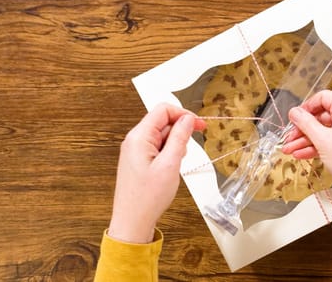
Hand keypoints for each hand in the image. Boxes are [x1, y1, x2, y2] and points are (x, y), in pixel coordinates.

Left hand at [108, 103, 205, 242]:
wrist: (132, 222)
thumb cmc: (147, 198)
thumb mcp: (170, 164)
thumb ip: (179, 138)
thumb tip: (187, 119)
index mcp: (139, 137)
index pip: (163, 110)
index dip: (183, 114)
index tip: (199, 124)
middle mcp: (134, 140)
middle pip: (162, 121)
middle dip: (181, 130)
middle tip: (194, 143)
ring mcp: (135, 151)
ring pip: (161, 135)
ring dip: (175, 143)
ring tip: (177, 163)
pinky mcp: (139, 160)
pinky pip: (157, 147)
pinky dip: (169, 153)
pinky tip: (171, 167)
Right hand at [282, 90, 331, 200]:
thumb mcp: (322, 140)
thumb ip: (306, 123)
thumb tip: (295, 112)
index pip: (323, 98)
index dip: (306, 107)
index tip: (295, 118)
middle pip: (321, 116)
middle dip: (302, 129)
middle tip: (289, 137)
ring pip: (323, 130)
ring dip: (306, 140)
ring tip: (291, 149)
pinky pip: (330, 140)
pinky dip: (316, 146)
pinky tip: (302, 154)